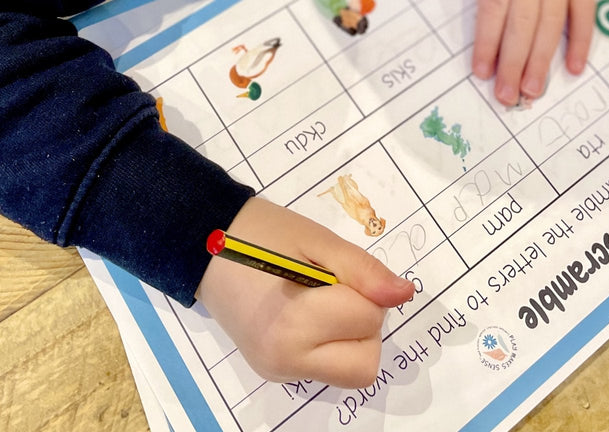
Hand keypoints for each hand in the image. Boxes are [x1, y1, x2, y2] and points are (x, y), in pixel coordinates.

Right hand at [195, 196, 413, 387]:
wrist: (204, 243)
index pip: (368, 317)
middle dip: (363, 321)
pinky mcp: (274, 373)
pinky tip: (306, 313)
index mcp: (293, 324)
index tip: (333, 269)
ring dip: (351, 337)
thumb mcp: (317, 240)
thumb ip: (363, 271)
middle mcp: (285, 360)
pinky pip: (326, 368)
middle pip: (366, 361)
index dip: (363, 288)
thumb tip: (404, 295)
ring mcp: (278, 371)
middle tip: (332, 287)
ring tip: (320, 299)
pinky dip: (331, 343)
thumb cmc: (262, 234)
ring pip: (351, 372)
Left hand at [451, 0, 606, 105]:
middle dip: (512, 63)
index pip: (493, 6)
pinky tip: (573, 68)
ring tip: (531, 92)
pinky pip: (584, 13)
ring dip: (541, 60)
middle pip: (522, 23)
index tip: (480, 71)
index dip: (486, 41)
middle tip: (505, 97)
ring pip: (552, 24)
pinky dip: (582, 41)